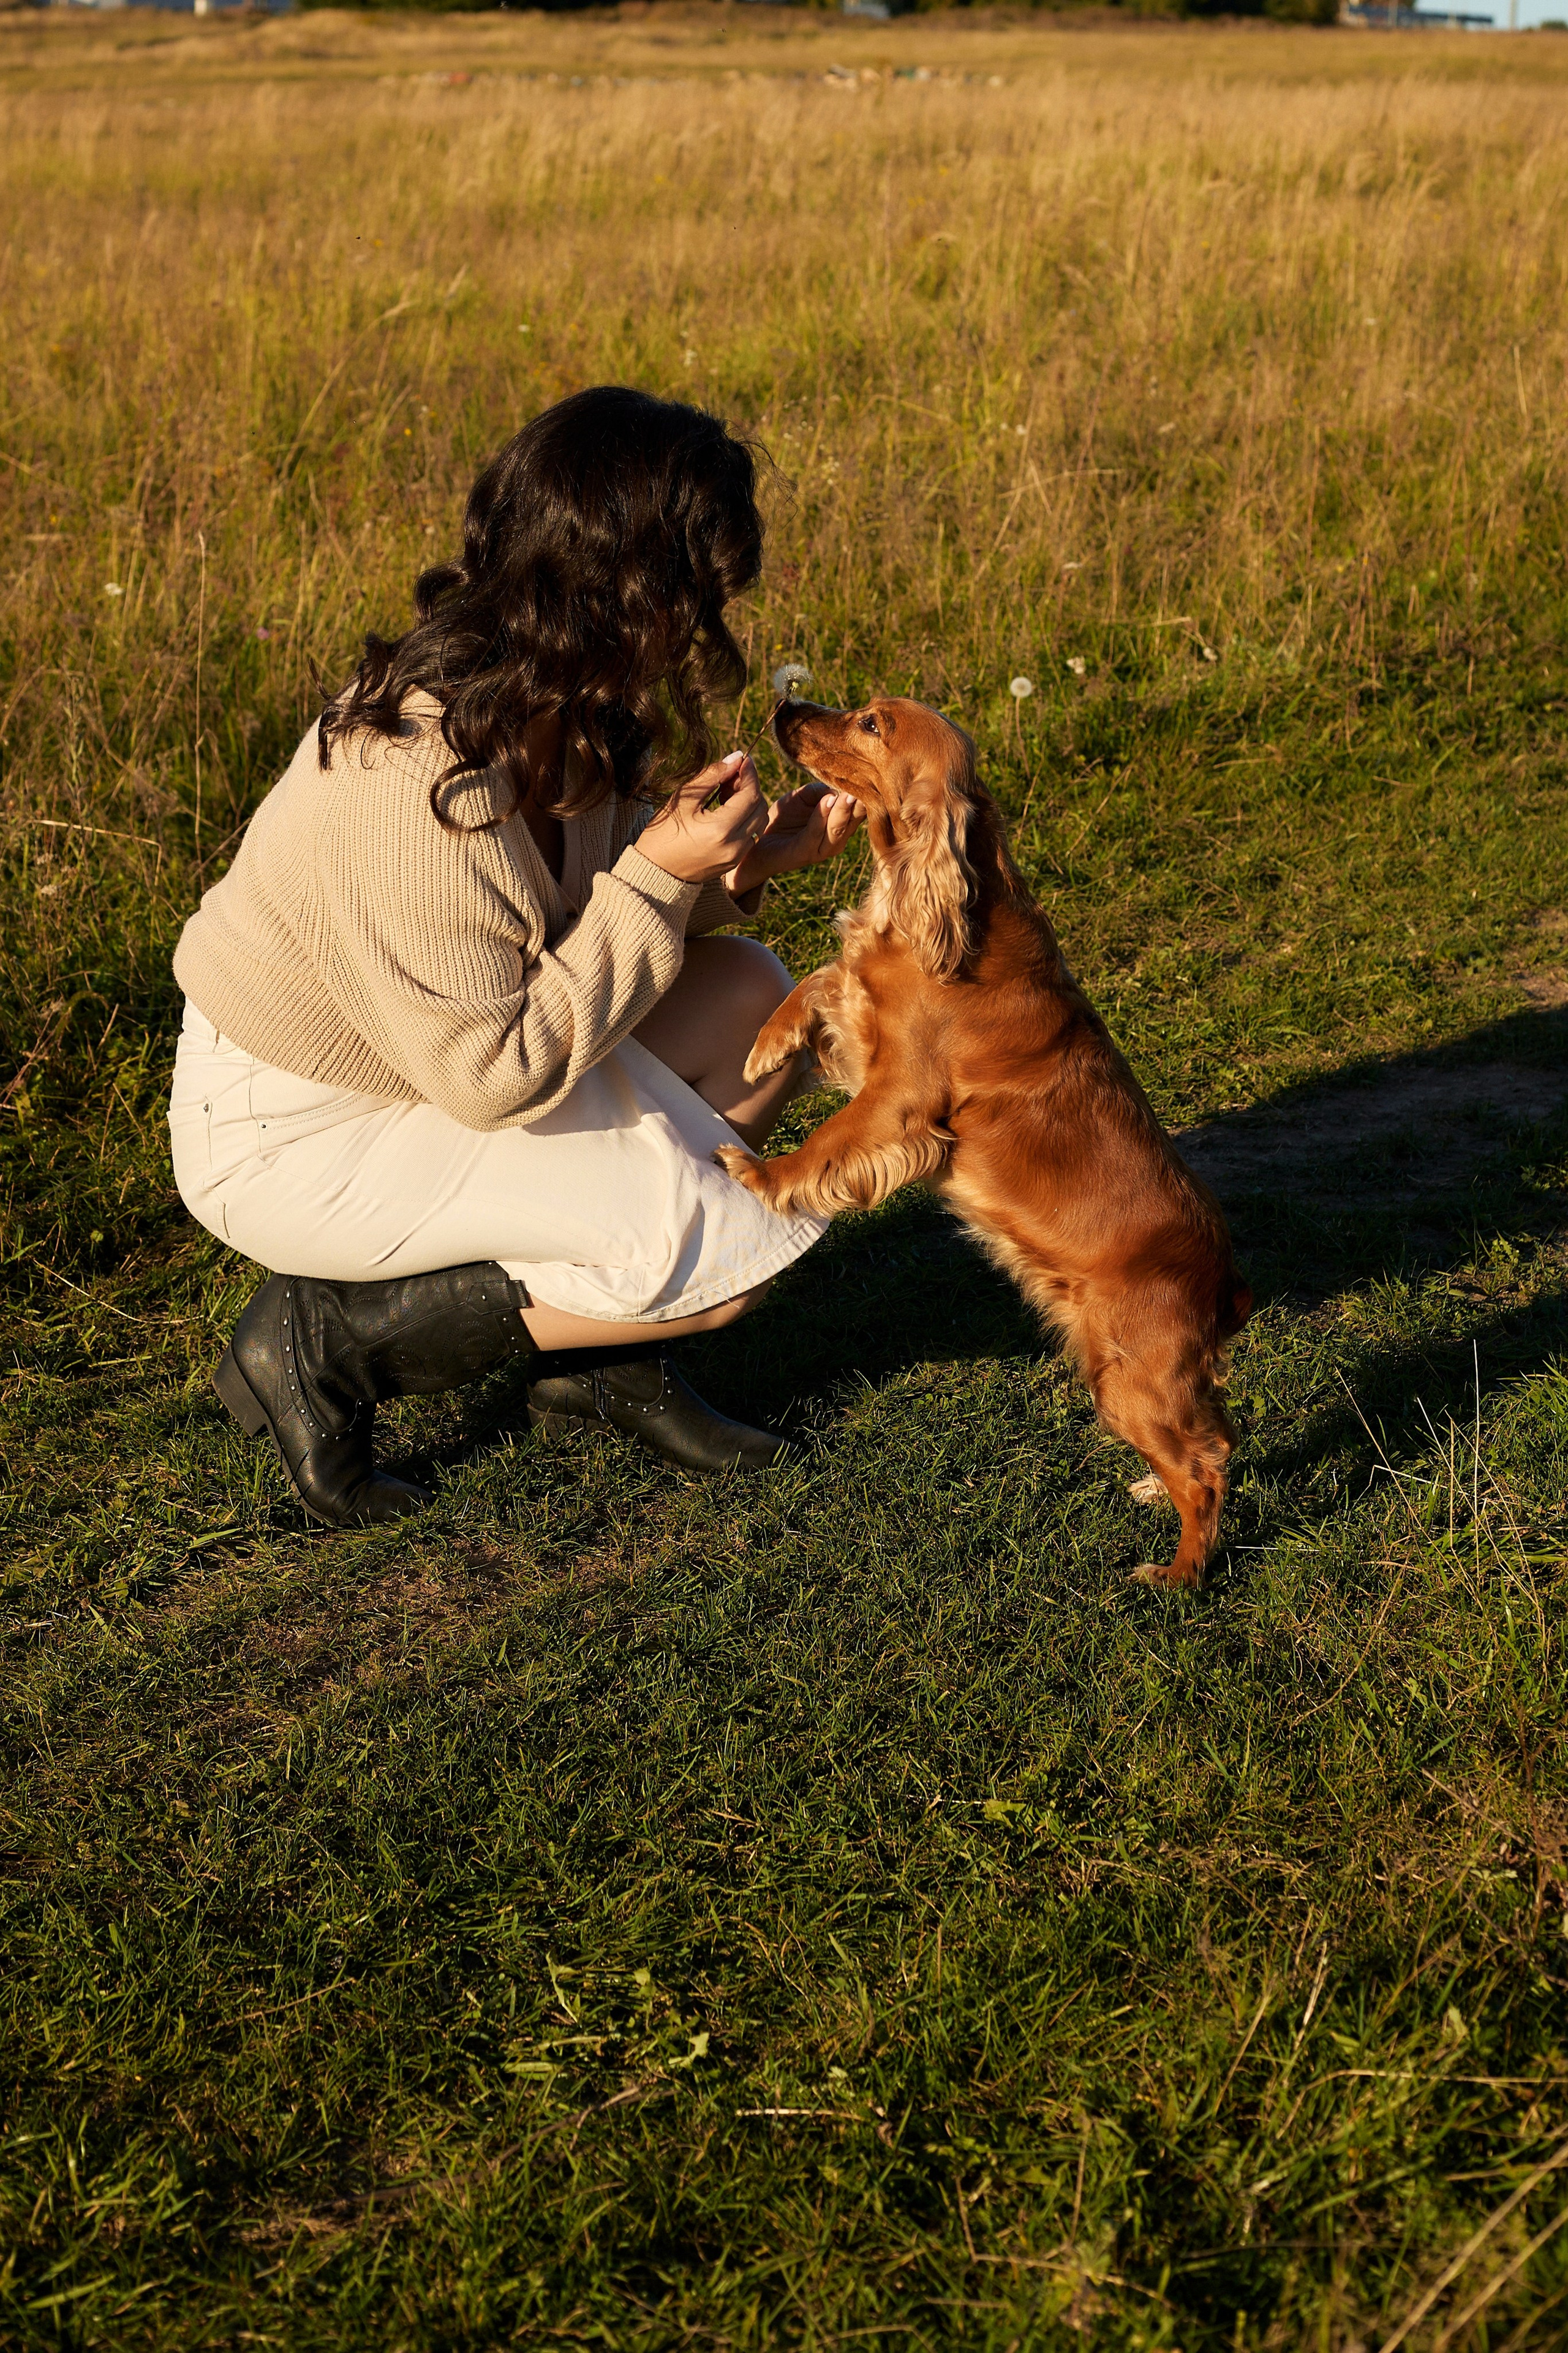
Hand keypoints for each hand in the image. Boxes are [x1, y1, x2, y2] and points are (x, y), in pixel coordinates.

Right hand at [636, 752, 769, 884]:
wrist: (654, 871)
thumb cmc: (663, 832)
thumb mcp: (683, 798)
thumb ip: (712, 775)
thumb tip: (735, 758)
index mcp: (721, 830)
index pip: (750, 795)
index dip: (750, 774)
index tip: (744, 759)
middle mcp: (735, 846)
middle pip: (760, 808)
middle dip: (750, 787)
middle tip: (731, 775)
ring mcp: (737, 857)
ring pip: (759, 822)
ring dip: (749, 802)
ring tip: (726, 792)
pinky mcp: (734, 862)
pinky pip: (751, 835)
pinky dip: (745, 818)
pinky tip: (726, 809)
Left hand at [726, 781, 863, 898]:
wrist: (756, 844)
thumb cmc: (783, 819)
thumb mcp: (804, 798)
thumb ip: (821, 790)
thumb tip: (837, 782)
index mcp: (841, 825)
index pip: (861, 808)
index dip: (867, 792)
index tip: (873, 773)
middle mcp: (837, 839)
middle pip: (855, 819)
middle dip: (860, 801)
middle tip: (867, 782)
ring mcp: (821, 849)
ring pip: (838, 828)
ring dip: (843, 809)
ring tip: (849, 793)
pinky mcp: (803, 853)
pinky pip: (815, 834)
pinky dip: (822, 817)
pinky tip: (827, 801)